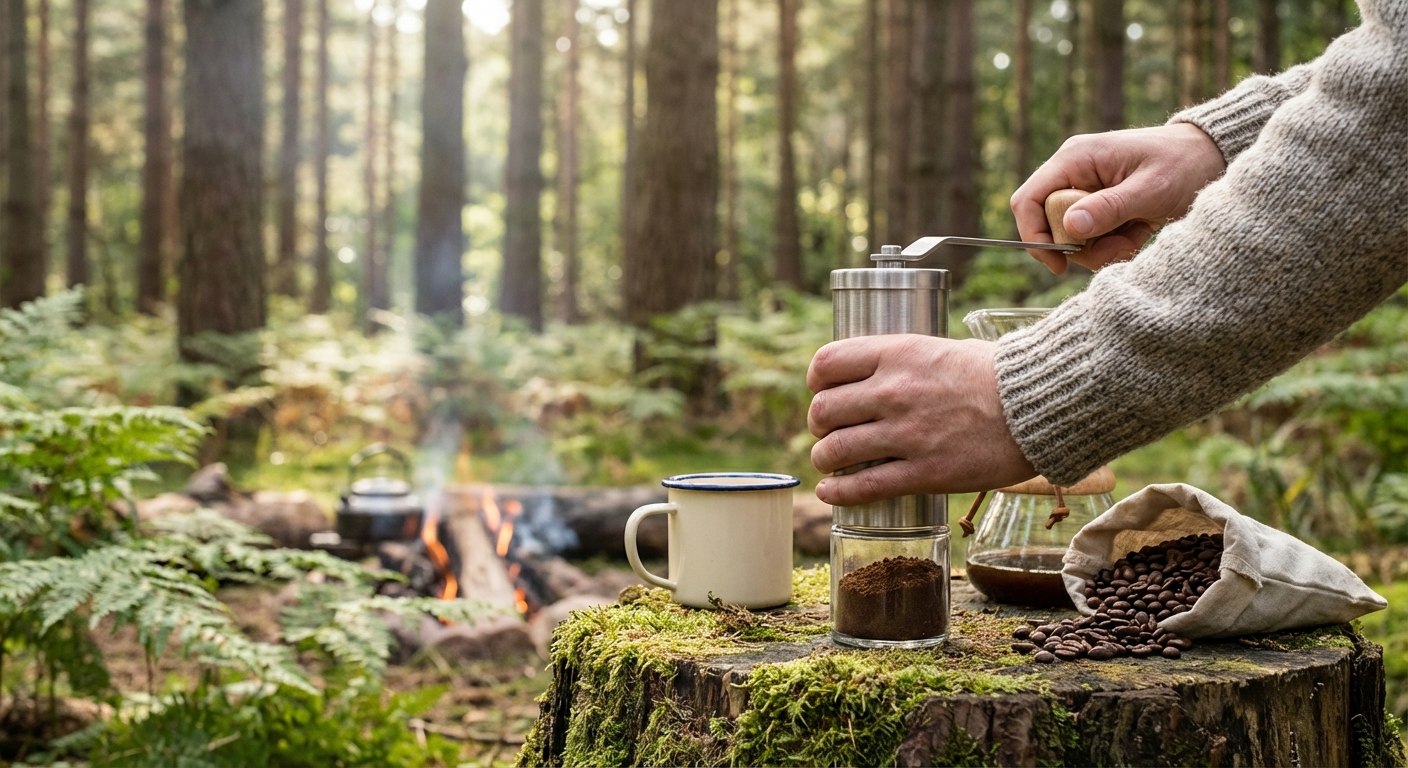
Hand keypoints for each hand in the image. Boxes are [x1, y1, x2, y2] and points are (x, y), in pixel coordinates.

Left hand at [807, 335, 1036, 505]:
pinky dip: (838, 494)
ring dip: (825, 459)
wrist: (1043, 405)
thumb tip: (873, 378)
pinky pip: (863, 487)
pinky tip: (831, 493)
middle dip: (819, 425)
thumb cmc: (999, 375)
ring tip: (832, 463)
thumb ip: (903, 363)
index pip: (826, 364)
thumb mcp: (942, 350)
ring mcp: (907, 434)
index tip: (822, 390)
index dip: (817, 381)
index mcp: (897, 354)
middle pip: (822, 411)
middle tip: (829, 432)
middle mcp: (893, 392)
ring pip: (834, 451)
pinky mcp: (924, 472)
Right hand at [1011, 123, 1224, 273]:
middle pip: (1048, 224)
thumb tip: (1069, 227)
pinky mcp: (1097, 203)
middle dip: (1080, 246)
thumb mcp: (1150, 190)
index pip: (1027, 200)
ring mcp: (1083, 188)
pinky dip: (1111, 243)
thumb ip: (1109, 208)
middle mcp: (1072, 172)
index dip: (1035, 236)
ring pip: (1069, 236)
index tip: (1059, 264)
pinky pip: (1088, 236)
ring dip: (1100, 247)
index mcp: (1075, 158)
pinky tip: (1137, 231)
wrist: (1210, 157)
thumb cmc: (1183, 165)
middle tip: (1118, 248)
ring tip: (1135, 237)